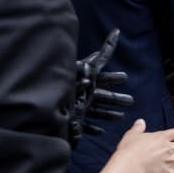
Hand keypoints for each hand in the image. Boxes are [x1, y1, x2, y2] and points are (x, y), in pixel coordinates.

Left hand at [70, 29, 132, 144]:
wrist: (42, 110)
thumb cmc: (61, 89)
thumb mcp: (80, 73)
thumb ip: (94, 61)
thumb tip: (109, 40)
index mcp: (86, 82)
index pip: (103, 75)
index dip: (113, 75)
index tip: (124, 75)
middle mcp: (82, 94)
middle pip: (103, 96)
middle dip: (116, 98)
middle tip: (131, 100)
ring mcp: (77, 108)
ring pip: (97, 111)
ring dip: (109, 114)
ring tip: (121, 117)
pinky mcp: (71, 121)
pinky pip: (84, 125)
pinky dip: (93, 128)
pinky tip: (101, 132)